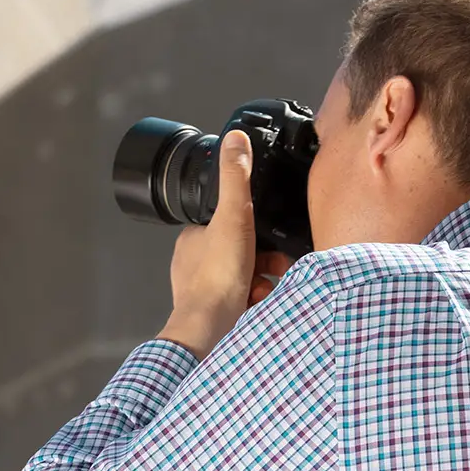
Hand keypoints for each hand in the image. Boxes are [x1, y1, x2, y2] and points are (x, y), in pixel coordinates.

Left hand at [158, 130, 257, 360]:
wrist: (211, 331)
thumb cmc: (217, 278)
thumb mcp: (233, 217)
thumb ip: (236, 178)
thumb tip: (235, 139)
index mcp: (193, 238)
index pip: (228, 221)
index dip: (253, 226)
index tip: (268, 232)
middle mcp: (195, 262)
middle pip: (242, 250)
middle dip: (264, 256)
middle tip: (275, 263)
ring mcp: (204, 289)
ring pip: (246, 275)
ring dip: (265, 279)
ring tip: (268, 284)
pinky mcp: (217, 312)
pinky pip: (246, 300)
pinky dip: (259, 299)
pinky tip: (261, 301)